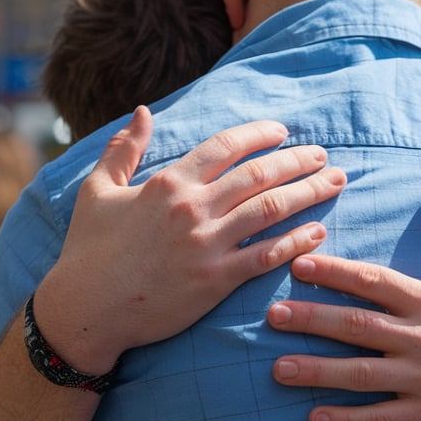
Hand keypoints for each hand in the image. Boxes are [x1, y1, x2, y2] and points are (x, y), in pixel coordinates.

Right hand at [37, 106, 346, 372]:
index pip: (226, 146)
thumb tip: (143, 110)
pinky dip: (295, 241)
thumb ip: (124, 149)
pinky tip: (318, 231)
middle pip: (259, 174)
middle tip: (323, 155)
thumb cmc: (88, 251)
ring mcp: (207, 246)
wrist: (86, 310)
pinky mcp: (215, 282)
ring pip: (270, 210)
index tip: (283, 131)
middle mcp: (192, 209)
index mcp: (168, 183)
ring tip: (335, 182)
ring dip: (308, 193)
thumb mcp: (96, 191)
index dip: (260, 134)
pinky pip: (266, 256)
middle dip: (297, 160)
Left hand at [267, 173, 420, 420]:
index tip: (298, 264)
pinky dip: (348, 419)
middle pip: (356, 326)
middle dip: (310, 319)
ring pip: (361, 374)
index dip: (334, 272)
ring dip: (316, 371)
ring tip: (278, 368)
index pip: (374, 282)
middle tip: (271, 316)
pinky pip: (383, 418)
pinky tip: (314, 418)